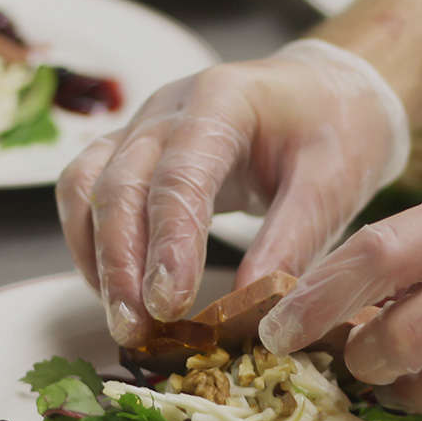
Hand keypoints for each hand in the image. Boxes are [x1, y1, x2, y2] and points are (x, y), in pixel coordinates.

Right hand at [56, 40, 408, 346]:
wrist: (327, 91)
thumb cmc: (335, 129)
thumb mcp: (333, 182)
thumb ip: (295, 241)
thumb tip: (256, 310)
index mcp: (223, 101)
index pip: (179, 176)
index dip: (169, 243)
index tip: (169, 305)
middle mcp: (169, 108)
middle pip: (119, 184)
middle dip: (121, 264)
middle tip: (135, 329)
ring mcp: (142, 126)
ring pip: (86, 187)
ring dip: (96, 259)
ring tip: (123, 320)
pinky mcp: (132, 151)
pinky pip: (86, 193)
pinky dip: (91, 245)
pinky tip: (115, 292)